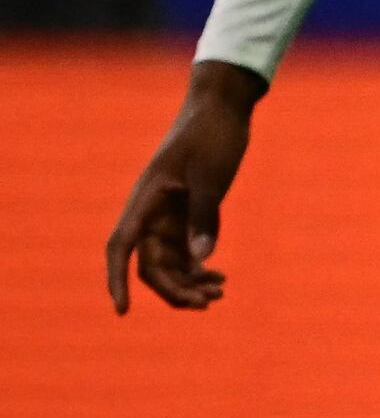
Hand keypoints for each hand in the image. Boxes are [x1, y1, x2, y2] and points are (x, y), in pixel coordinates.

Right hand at [105, 62, 263, 313]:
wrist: (223, 107)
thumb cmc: (213, 135)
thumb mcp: (211, 176)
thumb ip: (204, 216)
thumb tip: (201, 260)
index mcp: (146, 200)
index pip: (122, 247)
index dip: (117, 279)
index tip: (122, 310)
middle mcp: (152, 212)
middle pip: (151, 263)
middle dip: (174, 289)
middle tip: (208, 303)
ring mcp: (169, 213)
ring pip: (170, 261)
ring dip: (189, 282)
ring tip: (219, 294)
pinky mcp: (187, 212)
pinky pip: (185, 250)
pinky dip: (199, 266)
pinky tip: (219, 279)